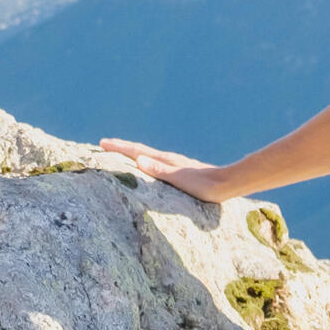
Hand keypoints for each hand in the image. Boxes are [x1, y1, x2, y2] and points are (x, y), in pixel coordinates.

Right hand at [97, 139, 242, 202]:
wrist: (227, 183)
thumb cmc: (204, 185)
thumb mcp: (180, 180)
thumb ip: (159, 170)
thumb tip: (138, 159)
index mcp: (165, 160)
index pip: (137, 151)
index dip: (119, 147)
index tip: (102, 143)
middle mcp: (168, 159)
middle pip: (140, 150)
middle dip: (122, 147)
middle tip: (105, 144)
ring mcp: (175, 164)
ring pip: (148, 155)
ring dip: (133, 153)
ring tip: (122, 153)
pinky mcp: (181, 170)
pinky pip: (156, 162)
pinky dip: (145, 160)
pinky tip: (149, 166)